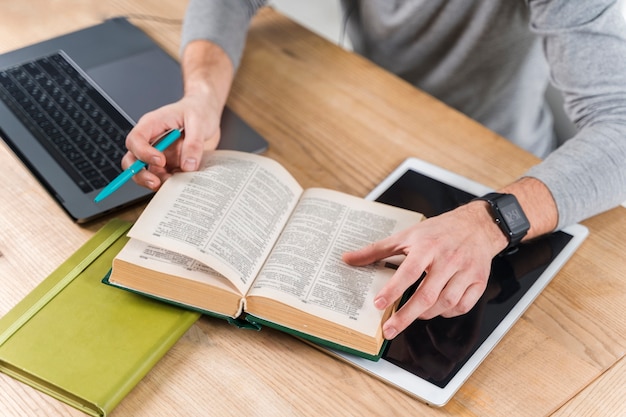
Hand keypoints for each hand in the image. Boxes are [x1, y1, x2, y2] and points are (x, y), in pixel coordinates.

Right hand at [121, 40, 234, 190]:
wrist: (208, 114)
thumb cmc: (199, 110)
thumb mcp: (199, 122)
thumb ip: (193, 144)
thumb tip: (188, 166)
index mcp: (152, 125)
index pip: (136, 140)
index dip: (143, 153)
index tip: (160, 161)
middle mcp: (151, 141)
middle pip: (132, 161)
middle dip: (140, 175)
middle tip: (156, 183)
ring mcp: (159, 154)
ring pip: (147, 173)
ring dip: (158, 182)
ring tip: (176, 183)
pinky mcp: (170, 165)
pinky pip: (165, 178)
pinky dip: (172, 184)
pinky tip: (184, 182)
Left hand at [343, 201, 507, 338]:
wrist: (476, 225)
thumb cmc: (437, 232)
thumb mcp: (406, 236)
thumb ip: (376, 250)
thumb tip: (348, 259)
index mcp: (427, 246)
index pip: (409, 271)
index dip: (394, 289)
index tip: (379, 304)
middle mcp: (448, 259)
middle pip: (427, 294)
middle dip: (406, 316)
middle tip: (389, 330)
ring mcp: (465, 271)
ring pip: (445, 303)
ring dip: (426, 314)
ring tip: (412, 316)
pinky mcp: (479, 281)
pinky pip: (462, 306)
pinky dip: (448, 313)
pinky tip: (436, 310)